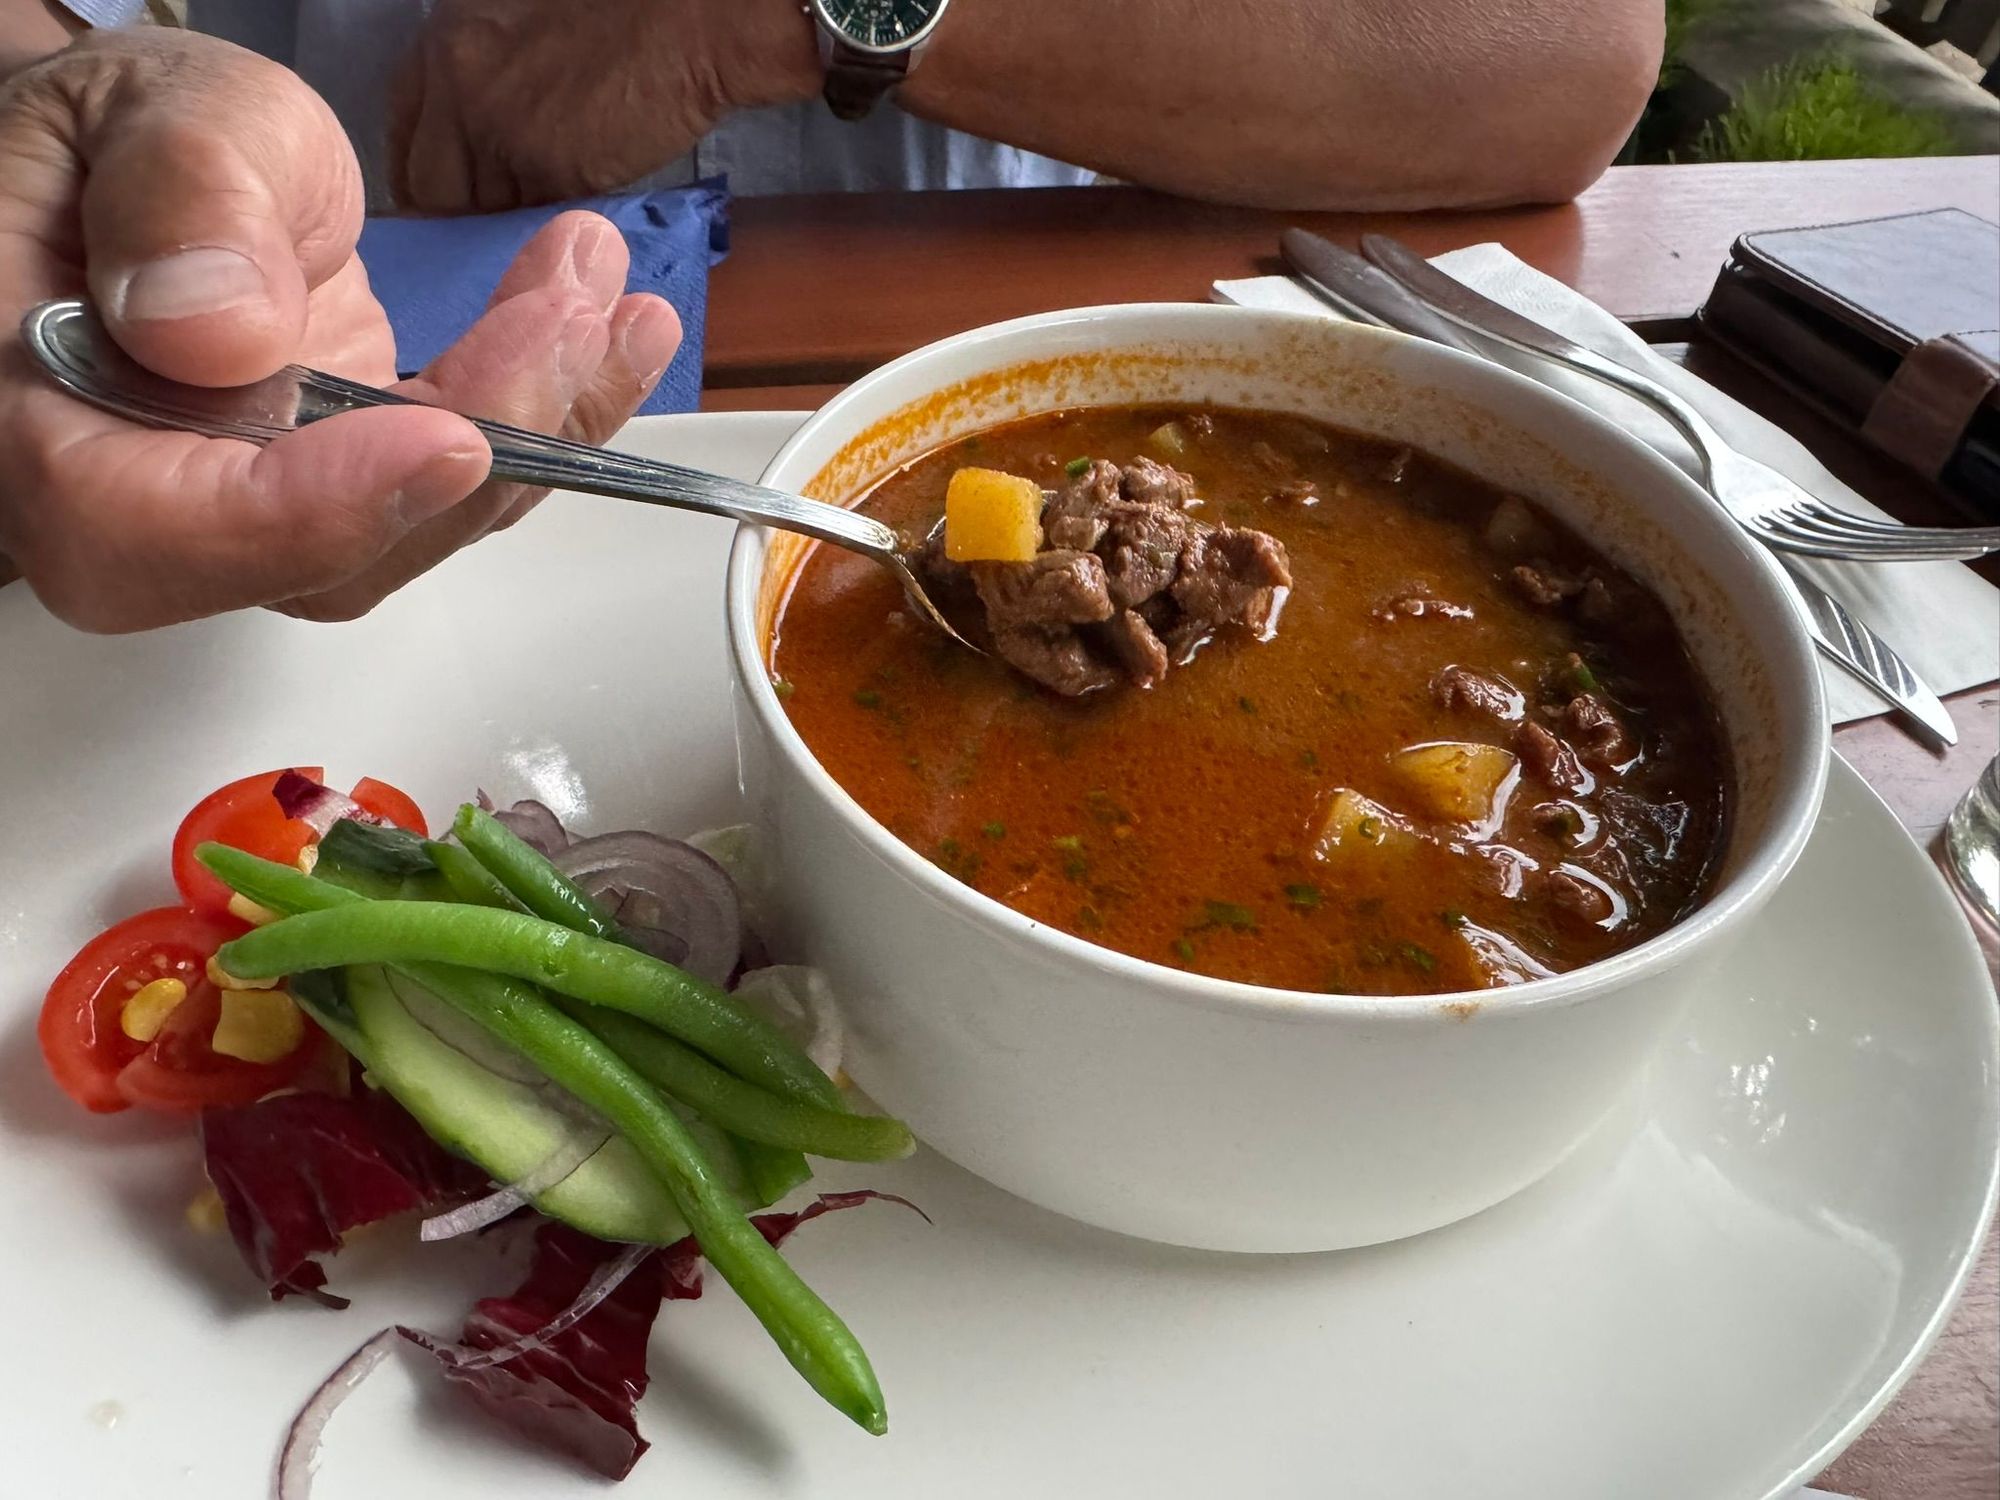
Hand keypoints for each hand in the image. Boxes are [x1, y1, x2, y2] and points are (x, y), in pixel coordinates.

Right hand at [0, 29, 680, 629]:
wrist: (148, 159)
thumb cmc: (118, 139)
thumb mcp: (143, 115)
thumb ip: (175, 201)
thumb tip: (222, 331)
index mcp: (36, 425)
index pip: (147, 532)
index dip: (310, 510)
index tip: (443, 437)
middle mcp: (148, 501)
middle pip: (320, 558)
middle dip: (478, 450)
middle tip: (567, 321)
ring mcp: (260, 501)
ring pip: (414, 525)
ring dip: (543, 425)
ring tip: (610, 306)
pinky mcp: (344, 478)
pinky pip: (454, 478)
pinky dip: (546, 408)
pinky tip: (608, 328)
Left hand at [389, 0, 817, 212]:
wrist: (688, 22)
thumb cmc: (627, 19)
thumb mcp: (525, 33)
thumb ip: (488, 80)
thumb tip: (481, 152)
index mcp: (446, 42)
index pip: (403, 134)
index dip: (423, 179)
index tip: (445, 209)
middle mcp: (453, 80)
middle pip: (428, 184)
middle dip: (457, 218)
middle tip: (490, 240)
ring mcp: (492, 125)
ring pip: (476, 213)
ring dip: (506, 232)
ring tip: (542, 234)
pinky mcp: (540, 165)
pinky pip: (527, 223)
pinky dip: (546, 234)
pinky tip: (571, 228)